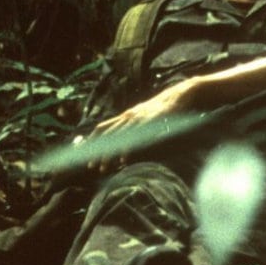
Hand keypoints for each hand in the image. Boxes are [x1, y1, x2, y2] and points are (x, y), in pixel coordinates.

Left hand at [77, 83, 193, 172]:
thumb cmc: (164, 108)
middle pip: (106, 135)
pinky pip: (134, 138)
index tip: (86, 153)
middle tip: (90, 166)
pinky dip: (126, 150)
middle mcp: (128, 116)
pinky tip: (123, 160)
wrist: (180, 96)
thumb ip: (136, 123)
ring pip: (117, 139)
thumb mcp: (145, 114)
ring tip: (103, 168)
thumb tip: (128, 136)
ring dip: (108, 154)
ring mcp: (137, 119)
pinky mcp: (147, 123)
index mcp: (126, 115)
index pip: (103, 127)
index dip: (92, 140)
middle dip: (96, 152)